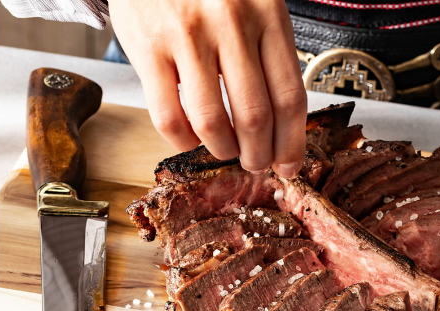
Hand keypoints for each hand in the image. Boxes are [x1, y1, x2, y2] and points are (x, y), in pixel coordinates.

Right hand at [109, 0, 306, 175]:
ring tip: (226, 152)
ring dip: (223, 150)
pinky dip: (183, 140)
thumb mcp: (256, 6)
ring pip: (213, 122)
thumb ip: (269, 55)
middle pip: (256, 116)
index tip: (289, 165)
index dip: (291, 142)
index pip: (290, 97)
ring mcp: (187, 35)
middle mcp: (232, 25)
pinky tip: (190, 137)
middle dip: (259, 154)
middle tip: (256, 163)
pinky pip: (168, 116)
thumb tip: (283, 127)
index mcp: (268, 16)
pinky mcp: (148, 46)